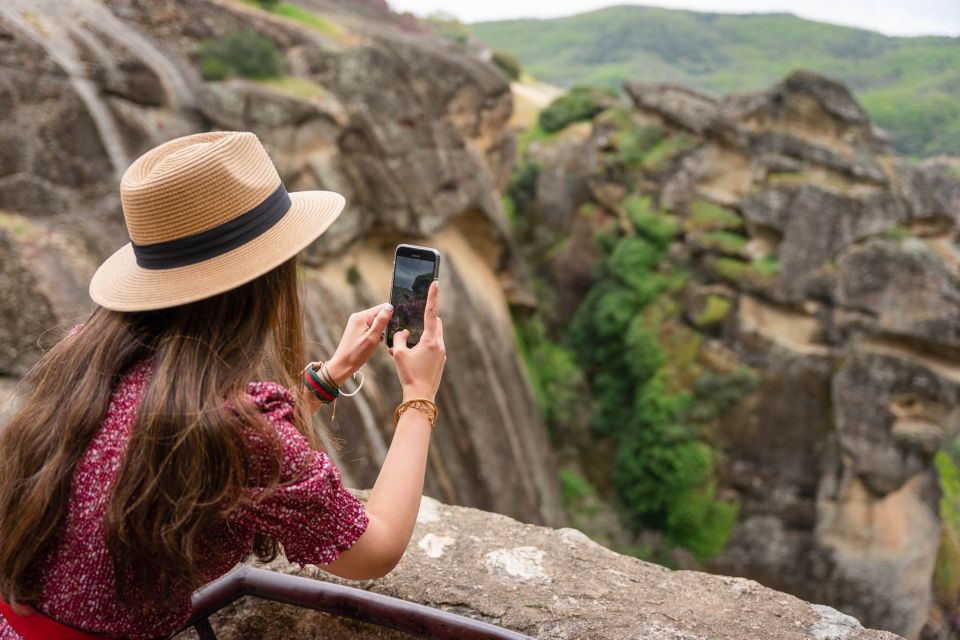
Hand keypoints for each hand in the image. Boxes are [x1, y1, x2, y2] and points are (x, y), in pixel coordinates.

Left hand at [326, 303, 393, 384]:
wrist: (343, 365)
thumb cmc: (357, 353)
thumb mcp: (372, 337)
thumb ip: (382, 321)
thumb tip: (390, 307)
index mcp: (361, 317)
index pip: (382, 308)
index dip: (390, 316)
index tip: (393, 327)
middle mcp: (358, 317)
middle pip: (379, 314)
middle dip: (385, 324)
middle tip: (384, 337)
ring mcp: (356, 323)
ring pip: (376, 321)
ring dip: (380, 330)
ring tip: (378, 341)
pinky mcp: (357, 329)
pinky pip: (371, 327)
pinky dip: (375, 333)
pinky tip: (374, 342)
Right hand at [389, 280, 445, 400]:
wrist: (420, 397)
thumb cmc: (409, 375)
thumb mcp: (400, 355)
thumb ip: (400, 339)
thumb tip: (404, 333)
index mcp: (431, 340)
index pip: (431, 313)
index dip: (432, 297)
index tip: (436, 283)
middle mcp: (439, 345)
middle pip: (435, 324)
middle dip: (425, 320)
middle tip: (412, 323)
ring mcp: (442, 354)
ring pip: (434, 336)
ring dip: (423, 335)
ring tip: (408, 345)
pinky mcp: (441, 361)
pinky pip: (434, 347)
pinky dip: (424, 346)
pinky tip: (412, 355)